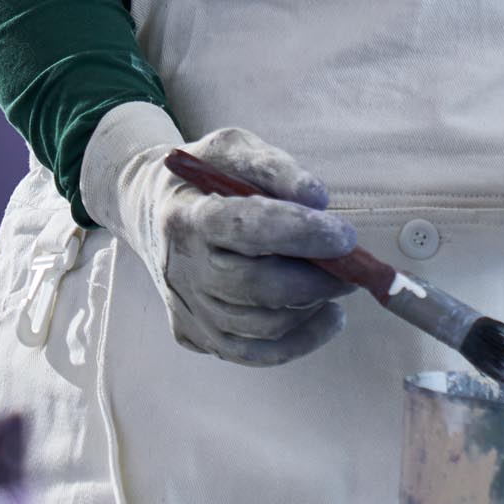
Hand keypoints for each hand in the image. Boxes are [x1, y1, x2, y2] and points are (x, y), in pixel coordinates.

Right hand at [78, 107, 353, 366]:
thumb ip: (274, 168)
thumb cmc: (205, 175)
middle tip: (352, 263)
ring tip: (338, 281)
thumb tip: (317, 199)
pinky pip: (255, 353)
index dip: (300, 234)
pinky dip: (300, 341)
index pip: (245, 229)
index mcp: (185, 214)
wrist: (151, 210)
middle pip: (255, 286)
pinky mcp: (195, 334)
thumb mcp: (233, 150)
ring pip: (261, 325)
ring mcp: (186, 306)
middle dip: (316, 279)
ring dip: (312, 307)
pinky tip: (326, 315)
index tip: (345, 235)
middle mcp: (181, 267)